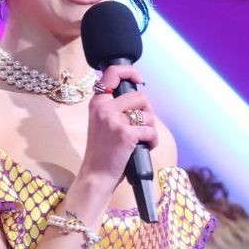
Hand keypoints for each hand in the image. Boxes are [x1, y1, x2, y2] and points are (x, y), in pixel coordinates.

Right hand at [76, 73, 158, 194]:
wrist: (96, 175)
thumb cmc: (103, 151)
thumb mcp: (101, 123)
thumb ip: (115, 108)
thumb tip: (140, 99)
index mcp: (97, 102)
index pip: (113, 73)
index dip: (130, 72)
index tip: (139, 79)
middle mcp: (104, 108)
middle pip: (140, 96)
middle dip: (147, 112)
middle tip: (142, 125)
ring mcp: (114, 120)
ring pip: (148, 115)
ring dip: (150, 128)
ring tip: (142, 139)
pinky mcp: (126, 134)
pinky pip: (150, 131)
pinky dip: (152, 140)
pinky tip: (145, 147)